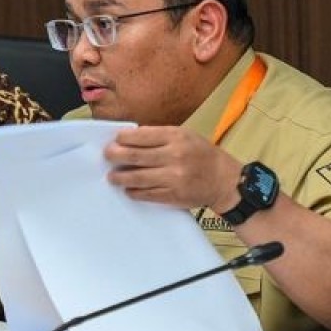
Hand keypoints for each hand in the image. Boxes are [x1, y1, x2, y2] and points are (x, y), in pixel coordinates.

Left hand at [104, 126, 242, 210]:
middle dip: (114, 156)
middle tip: (107, 156)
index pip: (140, 136)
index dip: (122, 138)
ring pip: (136, 178)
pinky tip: (129, 189)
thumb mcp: (184, 135)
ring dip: (120, 177)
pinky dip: (134, 192)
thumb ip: (159, 137)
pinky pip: (146, 194)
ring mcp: (173, 177)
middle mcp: (174, 156)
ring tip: (112, 177)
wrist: (223, 180)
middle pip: (133, 156)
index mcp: (175, 137)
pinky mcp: (173, 195)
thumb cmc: (202, 154)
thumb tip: (129, 139)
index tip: (115, 140)